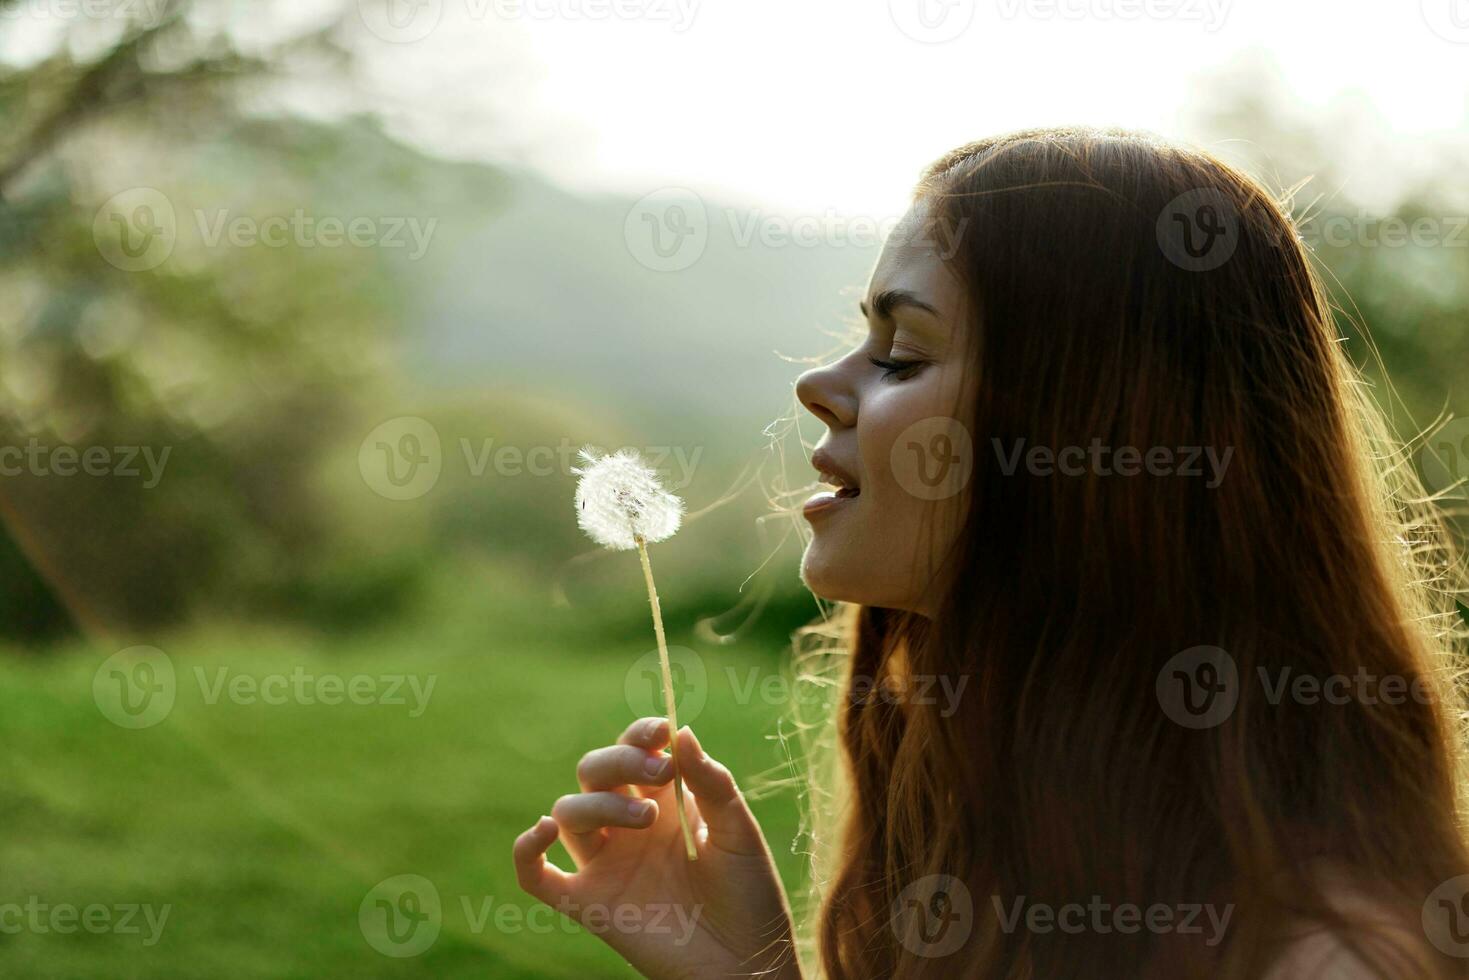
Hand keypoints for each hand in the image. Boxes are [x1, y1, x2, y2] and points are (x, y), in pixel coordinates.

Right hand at [513, 719, 801, 979]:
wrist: (746, 963)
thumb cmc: (750, 895)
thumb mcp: (738, 831)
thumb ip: (711, 783)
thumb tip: (681, 731)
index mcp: (665, 802)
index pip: (633, 752)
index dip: (639, 735)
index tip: (661, 732)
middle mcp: (628, 828)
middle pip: (594, 773)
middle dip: (621, 763)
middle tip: (660, 776)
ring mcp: (606, 865)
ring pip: (569, 812)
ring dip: (601, 803)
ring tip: (648, 819)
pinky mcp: (590, 904)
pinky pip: (537, 876)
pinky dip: (526, 851)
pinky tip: (542, 829)